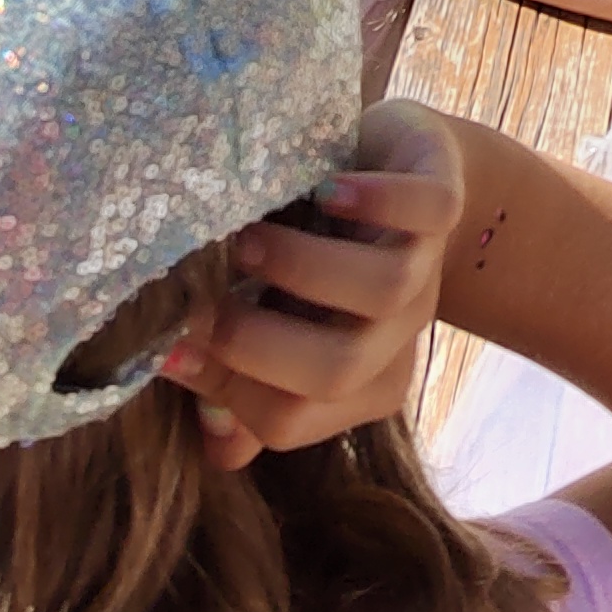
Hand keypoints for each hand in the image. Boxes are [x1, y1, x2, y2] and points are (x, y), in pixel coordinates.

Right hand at [161, 101, 463, 470]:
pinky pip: (433, 211)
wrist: (404, 165)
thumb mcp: (276, 313)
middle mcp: (396, 333)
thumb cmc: (317, 244)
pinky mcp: (443, 195)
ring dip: (307, 268)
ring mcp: (427, 264)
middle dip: (260, 344)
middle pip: (340, 369)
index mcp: (361, 380)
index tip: (168, 346)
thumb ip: (240, 377)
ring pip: (386, 290)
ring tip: (248, 240)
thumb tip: (213, 445)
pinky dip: (382, 201)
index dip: (225, 391)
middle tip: (201, 302)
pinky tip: (326, 191)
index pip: (288, 419)